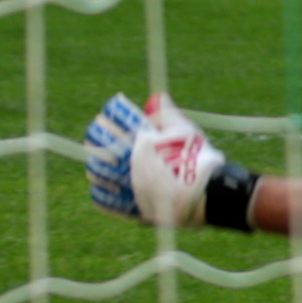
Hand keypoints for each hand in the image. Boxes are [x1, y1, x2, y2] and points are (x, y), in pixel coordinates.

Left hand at [82, 93, 227, 229]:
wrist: (206, 194)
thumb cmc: (198, 159)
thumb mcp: (185, 131)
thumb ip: (166, 115)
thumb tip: (155, 98)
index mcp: (141, 138)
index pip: (116, 119)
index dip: (112, 113)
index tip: (111, 112)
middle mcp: (127, 159)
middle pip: (98, 142)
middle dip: (98, 135)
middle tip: (102, 133)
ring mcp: (123, 183)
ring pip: (95, 169)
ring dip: (97, 162)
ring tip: (104, 160)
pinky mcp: (124, 204)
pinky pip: (101, 196)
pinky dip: (101, 189)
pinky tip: (107, 184)